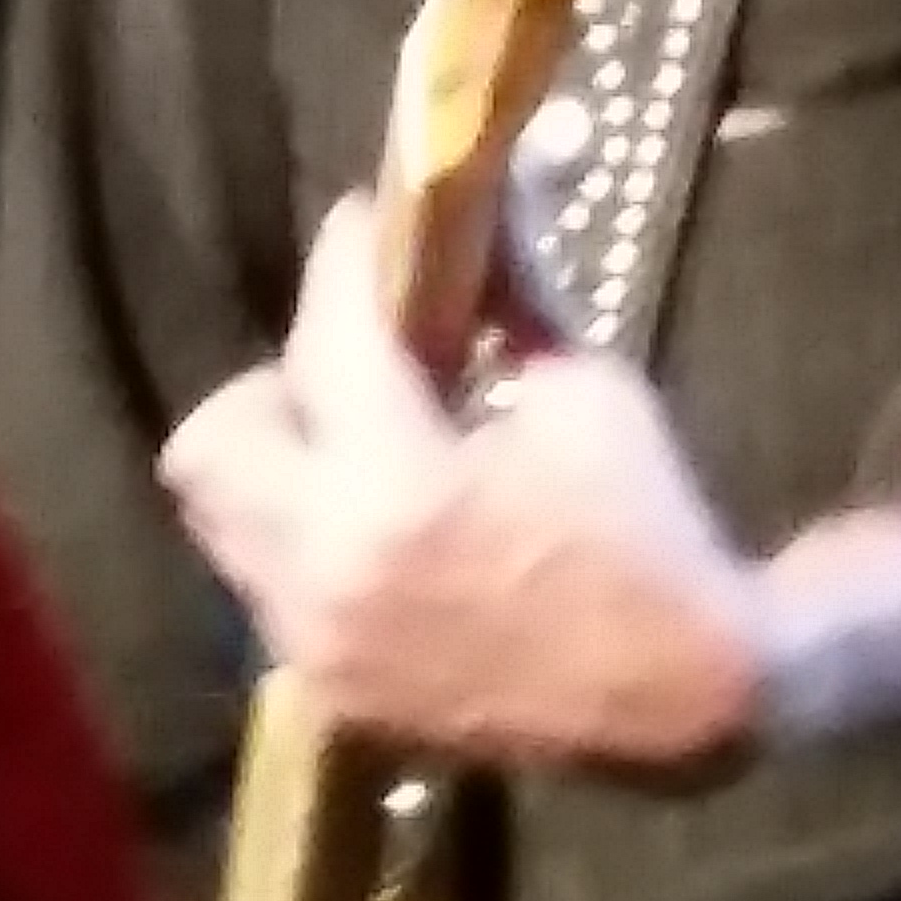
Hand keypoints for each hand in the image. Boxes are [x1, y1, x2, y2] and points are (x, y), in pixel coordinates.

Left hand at [159, 195, 763, 771]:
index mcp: (399, 489)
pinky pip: (269, 584)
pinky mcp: (326, 689)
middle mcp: (326, 571)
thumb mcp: (586, 393)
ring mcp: (315, 643)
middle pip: (213, 441)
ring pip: (224, 519)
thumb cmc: (649, 534)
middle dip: (279, 385)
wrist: (687, 704)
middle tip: (356, 369)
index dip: (345, 261)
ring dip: (285, 465)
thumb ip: (508, 298)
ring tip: (370, 450)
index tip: (368, 221)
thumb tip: (480, 195)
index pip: (327, 337)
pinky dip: (310, 538)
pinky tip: (389, 529)